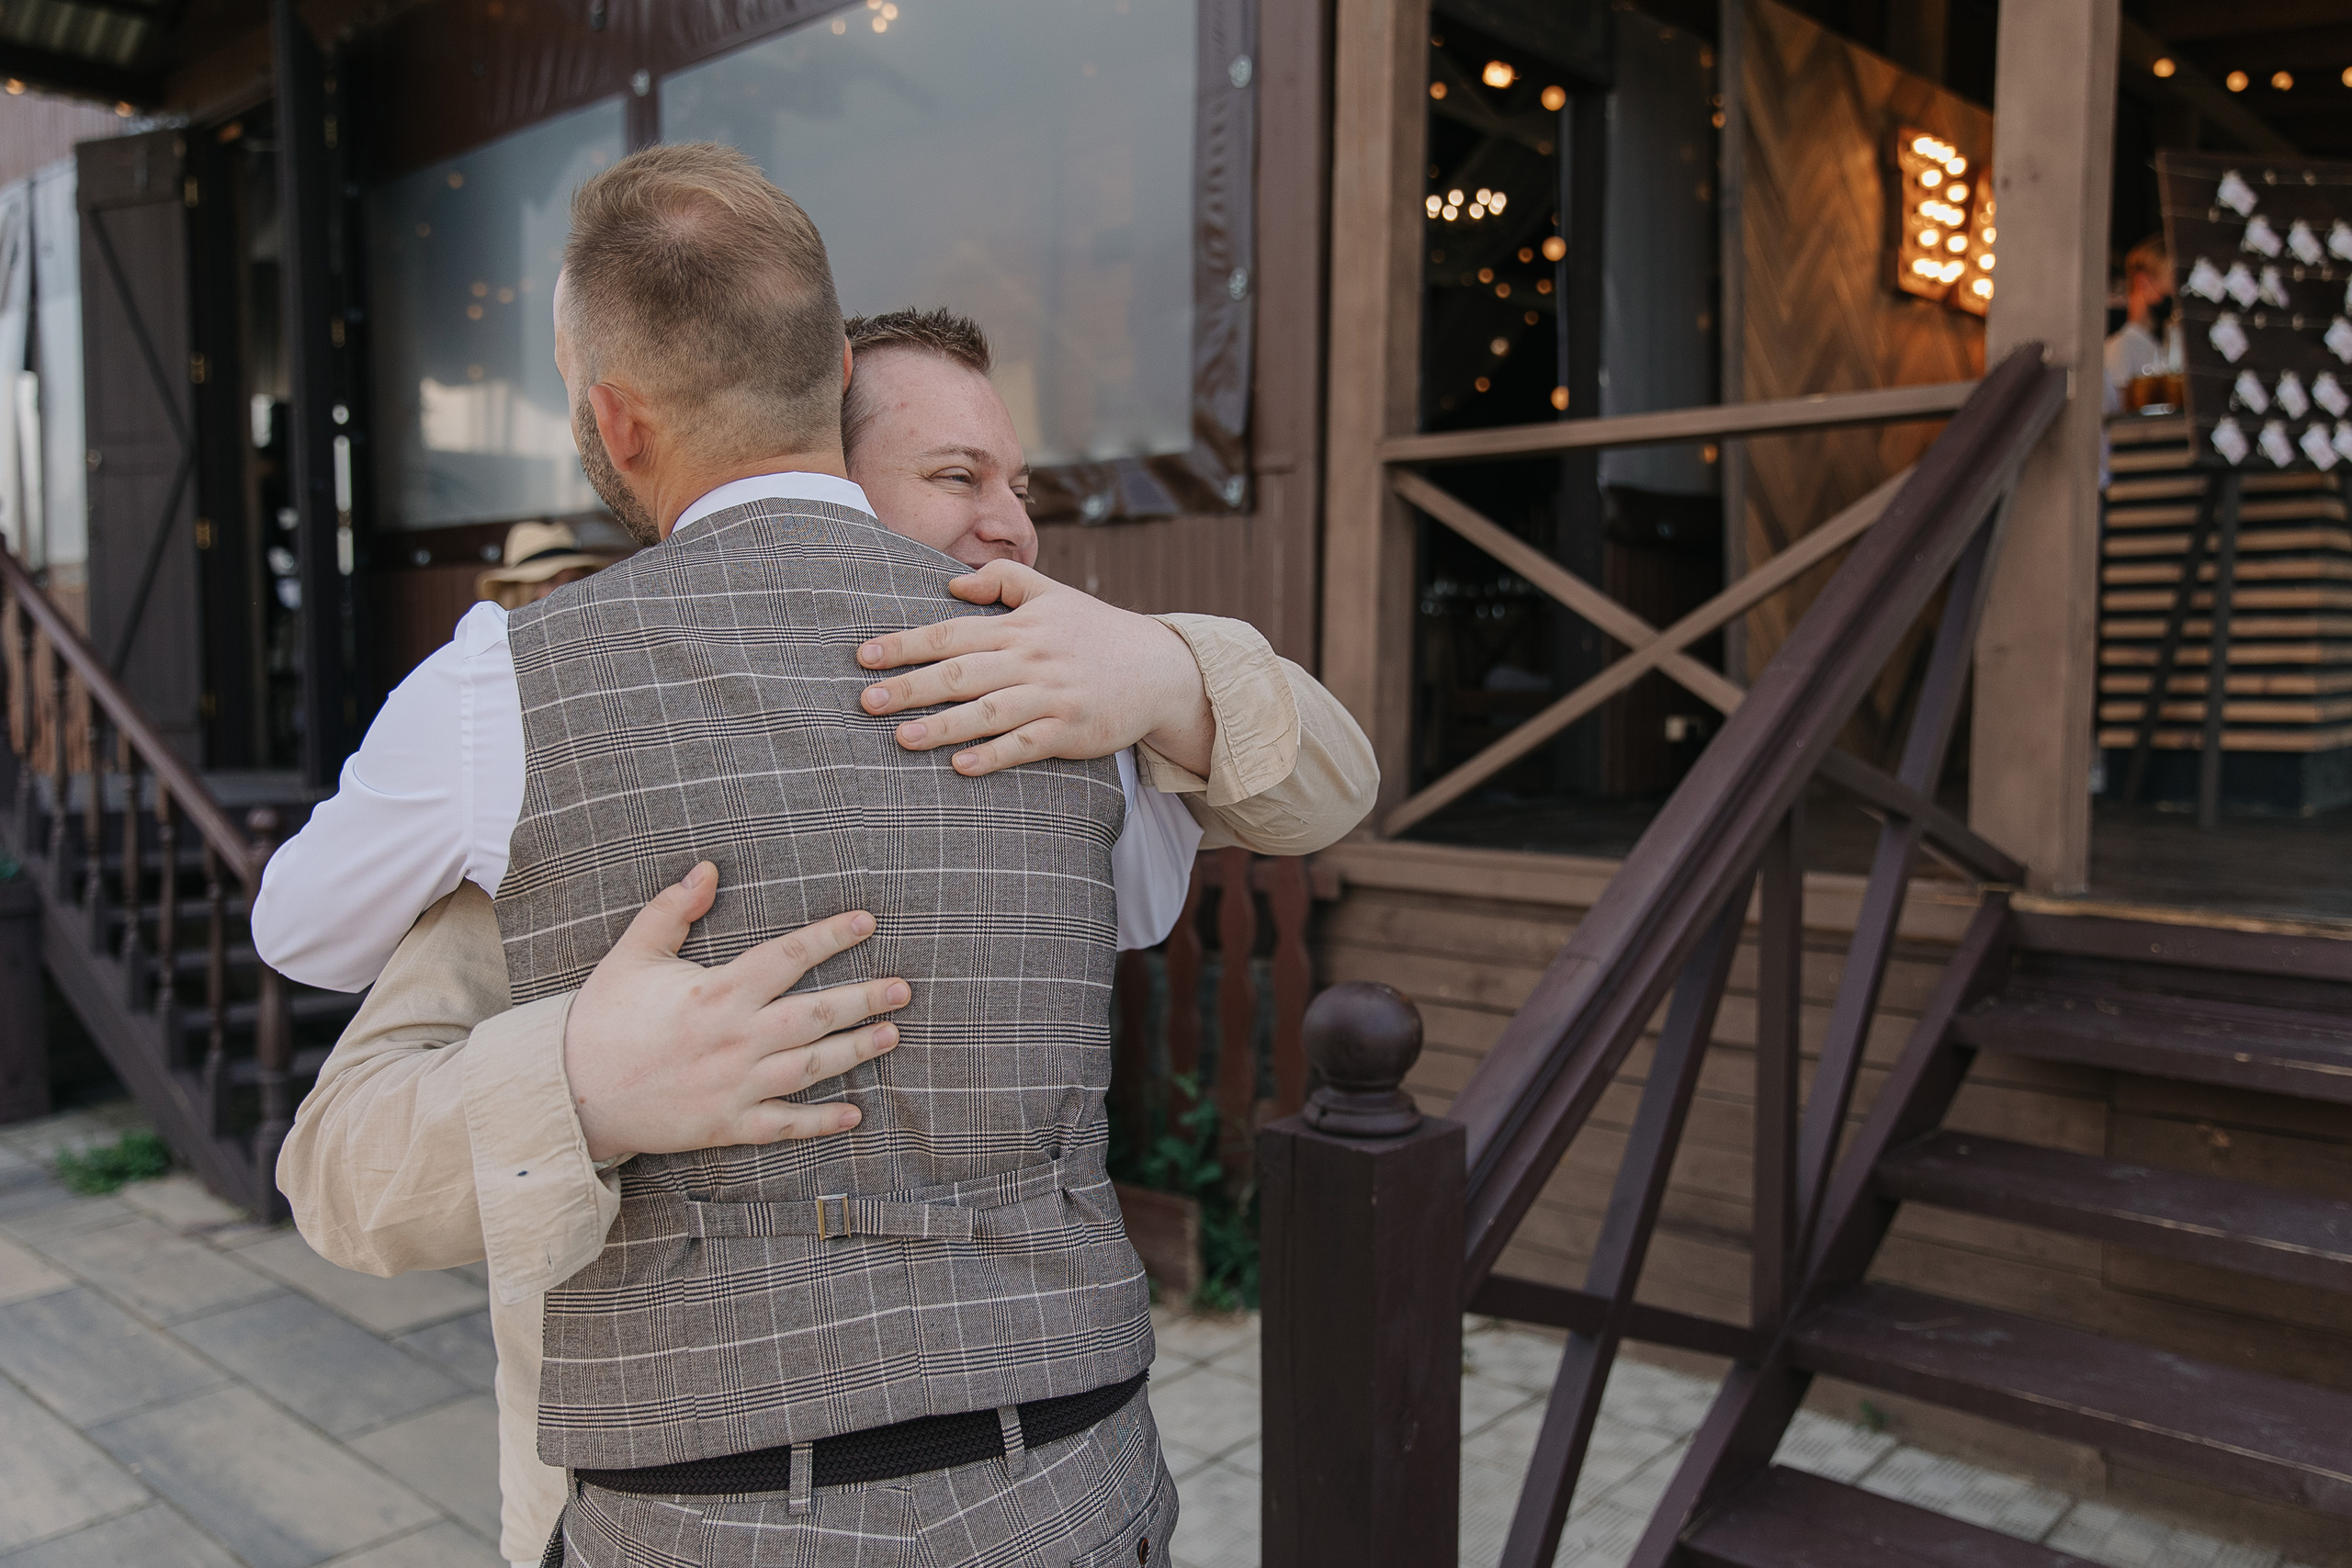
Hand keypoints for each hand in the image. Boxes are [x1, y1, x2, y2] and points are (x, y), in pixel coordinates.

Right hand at [561, 862, 907, 1161]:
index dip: (830, 937)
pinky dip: (821, 1122)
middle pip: (815, 1014)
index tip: (867, 922)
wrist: (569, 1092)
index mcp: (716, 993)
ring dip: (856, 1051)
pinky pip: (784, 1125)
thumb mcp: (632, 954)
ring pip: (811, 1068)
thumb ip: (671, 909)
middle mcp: (735, 1039)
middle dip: (864, 998)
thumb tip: (707, 868)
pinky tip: (855, 1113)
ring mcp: (734, 1086)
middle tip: (903, 987)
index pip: (787, 958)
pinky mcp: (726, 1125)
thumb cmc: (602, 1018)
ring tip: (892, 1034)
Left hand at [855, 561, 1215, 776]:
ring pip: (989, 711)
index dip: (906, 644)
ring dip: (944, 726)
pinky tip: (962, 766)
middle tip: (866, 700)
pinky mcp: (1071, 730)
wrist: (1160, 668)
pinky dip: (994, 755)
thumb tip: (951, 584)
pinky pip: (1027, 745)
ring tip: (902, 738)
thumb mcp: (1054, 593)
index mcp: (1020, 626)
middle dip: (911, 686)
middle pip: (961, 671)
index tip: (864, 655)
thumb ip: (1003, 580)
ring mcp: (1052, 696)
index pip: (952, 632)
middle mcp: (1031, 658)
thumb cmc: (1097, 631)